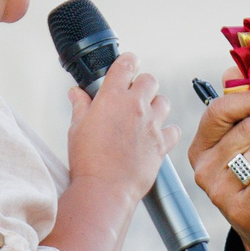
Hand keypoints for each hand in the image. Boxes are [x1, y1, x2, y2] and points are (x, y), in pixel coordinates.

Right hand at [66, 54, 175, 198]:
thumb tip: (76, 93)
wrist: (105, 188)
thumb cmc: (88, 161)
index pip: (126, 65)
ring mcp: (151, 124)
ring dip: (155, 106)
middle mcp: (135, 107)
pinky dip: (167, 131)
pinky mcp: (162, 143)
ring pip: (164, 102)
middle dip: (142, 85)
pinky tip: (156, 136)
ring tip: (144, 117)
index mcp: (112, 98)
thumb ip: (80, 106)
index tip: (128, 63)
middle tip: (133, 96)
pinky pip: (173, 130)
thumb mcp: (77, 128)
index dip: (128, 61)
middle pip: (150, 80)